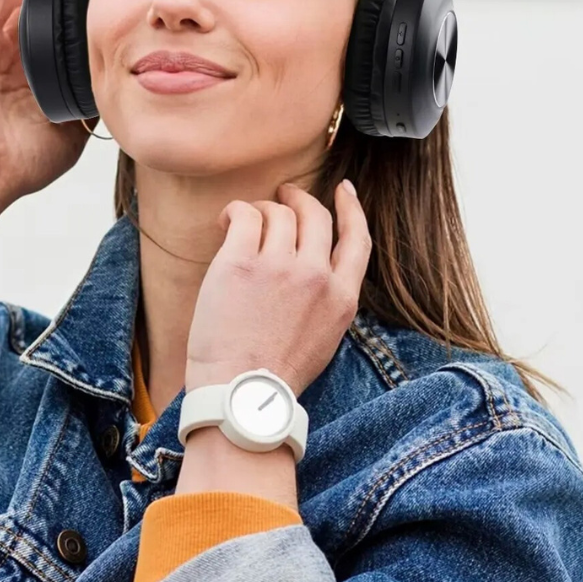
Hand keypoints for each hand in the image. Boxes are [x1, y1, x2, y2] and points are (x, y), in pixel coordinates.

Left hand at [185, 181, 372, 399]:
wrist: (241, 393)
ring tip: (243, 219)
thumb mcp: (322, 338)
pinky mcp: (241, 261)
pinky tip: (225, 221)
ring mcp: (280, 266)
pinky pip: (244, 215)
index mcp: (342, 297)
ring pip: (279, 212)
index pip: (357, 239)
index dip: (351, 208)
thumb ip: (324, 300)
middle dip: (299, 198)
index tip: (344, 189)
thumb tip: (311, 269)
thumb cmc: (273, 375)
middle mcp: (316, 275)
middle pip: (315, 215)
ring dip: (263, 208)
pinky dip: (235, 210)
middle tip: (282, 194)